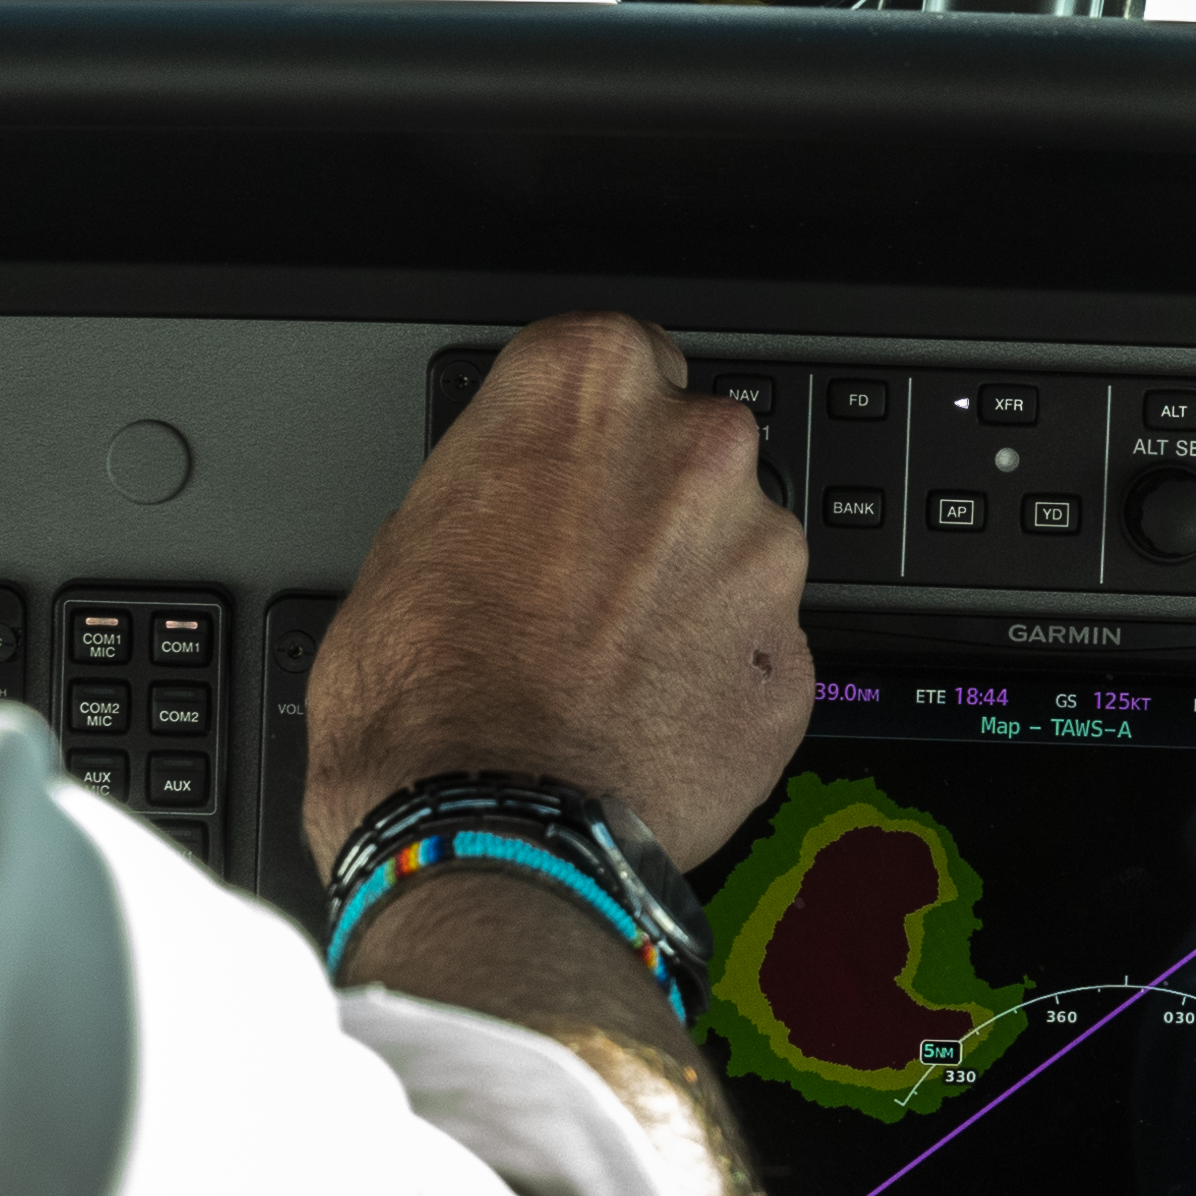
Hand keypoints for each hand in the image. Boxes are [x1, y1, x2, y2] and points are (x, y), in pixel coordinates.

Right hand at [303, 313, 808, 872]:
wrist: (485, 838)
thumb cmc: (422, 701)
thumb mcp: (402, 543)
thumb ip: (489, 484)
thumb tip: (503, 508)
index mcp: (585, 387)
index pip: (615, 357)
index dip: (586, 431)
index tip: (567, 472)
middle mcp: (694, 448)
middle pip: (690, 452)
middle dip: (648, 511)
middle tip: (575, 587)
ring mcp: (759, 556)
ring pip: (735, 552)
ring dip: (688, 598)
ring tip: (604, 671)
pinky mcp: (793, 661)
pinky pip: (756, 654)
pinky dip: (715, 682)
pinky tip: (643, 721)